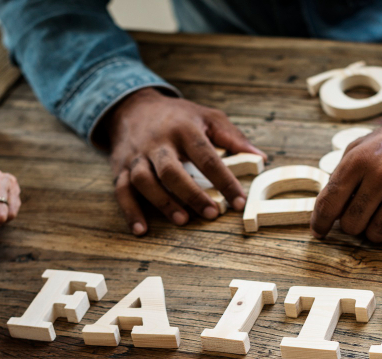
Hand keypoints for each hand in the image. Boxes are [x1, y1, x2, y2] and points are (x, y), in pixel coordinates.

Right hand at [102, 88, 265, 235]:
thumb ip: (233, 137)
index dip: (224, 180)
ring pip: (144, 180)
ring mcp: (137, 156)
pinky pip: (121, 191)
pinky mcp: (120, 168)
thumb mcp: (207, 117)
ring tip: (182, 220)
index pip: (207, 156)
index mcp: (183, 129)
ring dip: (162, 202)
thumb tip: (261, 157)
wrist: (132, 107)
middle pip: (171, 170)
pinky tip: (141, 230)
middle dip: (191, 193)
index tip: (239, 201)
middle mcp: (158, 142)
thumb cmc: (177, 116)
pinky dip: (130, 211)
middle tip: (212, 213)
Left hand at [310, 96, 381, 242]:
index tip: (319, 232)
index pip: (330, 202)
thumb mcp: (363, 144)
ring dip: (377, 229)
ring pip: (377, 235)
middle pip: (352, 224)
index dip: (320, 222)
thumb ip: (342, 173)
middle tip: (364, 213)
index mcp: (360, 159)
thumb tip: (327, 209)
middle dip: (354, 223)